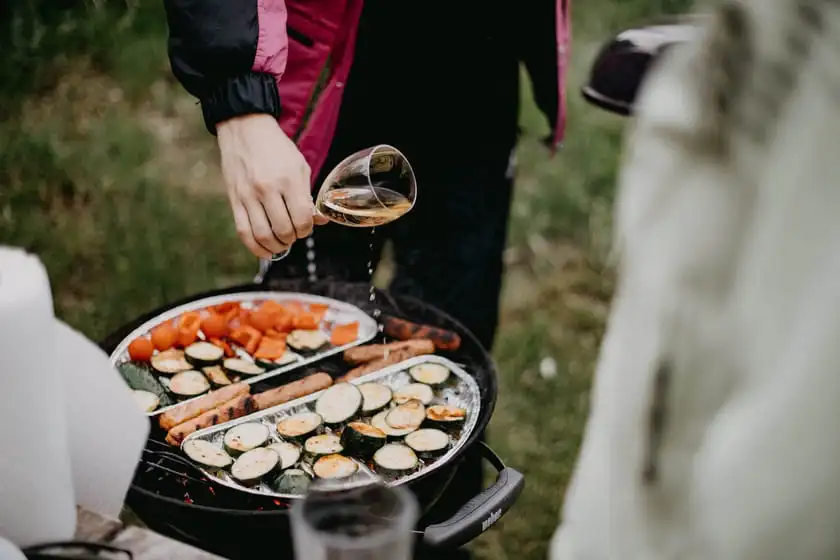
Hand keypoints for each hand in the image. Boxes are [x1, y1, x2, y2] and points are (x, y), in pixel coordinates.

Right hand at [216, 114, 328, 258]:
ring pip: (263, 235)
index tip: (307, 226)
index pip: (302, 218)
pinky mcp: (234, 200)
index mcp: (288, 179)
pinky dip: (256, 248)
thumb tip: (319, 221)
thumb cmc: (276, 148)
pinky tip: (265, 251)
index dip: (308, 228)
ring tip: (282, 242)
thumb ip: (307, 195)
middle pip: (284, 230)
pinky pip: (244, 232)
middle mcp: (267, 189)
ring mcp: (248, 196)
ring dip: (277, 246)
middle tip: (295, 233)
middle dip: (294, 238)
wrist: (245, 129)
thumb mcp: (299, 166)